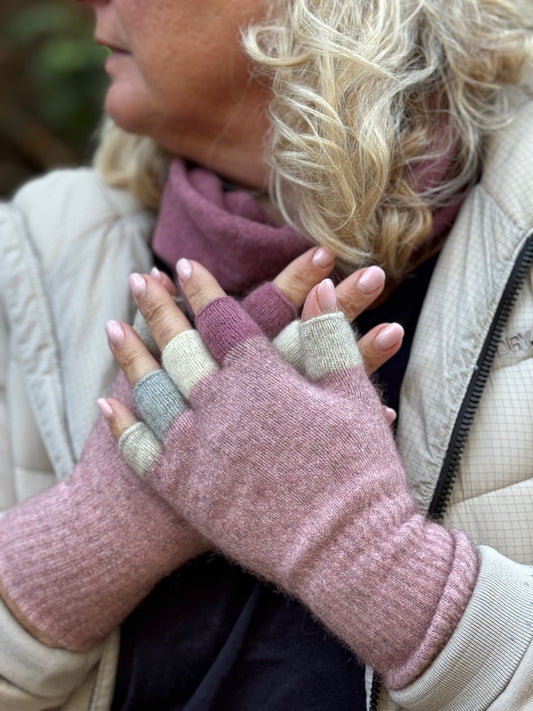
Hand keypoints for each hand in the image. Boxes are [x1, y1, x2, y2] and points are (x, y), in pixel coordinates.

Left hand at [102, 260, 476, 686]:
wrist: (345, 550)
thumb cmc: (359, 471)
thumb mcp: (353, 394)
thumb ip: (331, 336)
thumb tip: (323, 288)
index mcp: (261, 377)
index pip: (224, 318)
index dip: (205, 289)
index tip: (186, 266)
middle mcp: (219, 404)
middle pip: (180, 345)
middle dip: (159, 307)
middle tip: (140, 281)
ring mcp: (194, 447)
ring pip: (152, 389)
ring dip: (131, 354)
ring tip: (114, 327)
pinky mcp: (182, 489)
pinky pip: (141, 449)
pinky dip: (123, 423)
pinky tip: (109, 402)